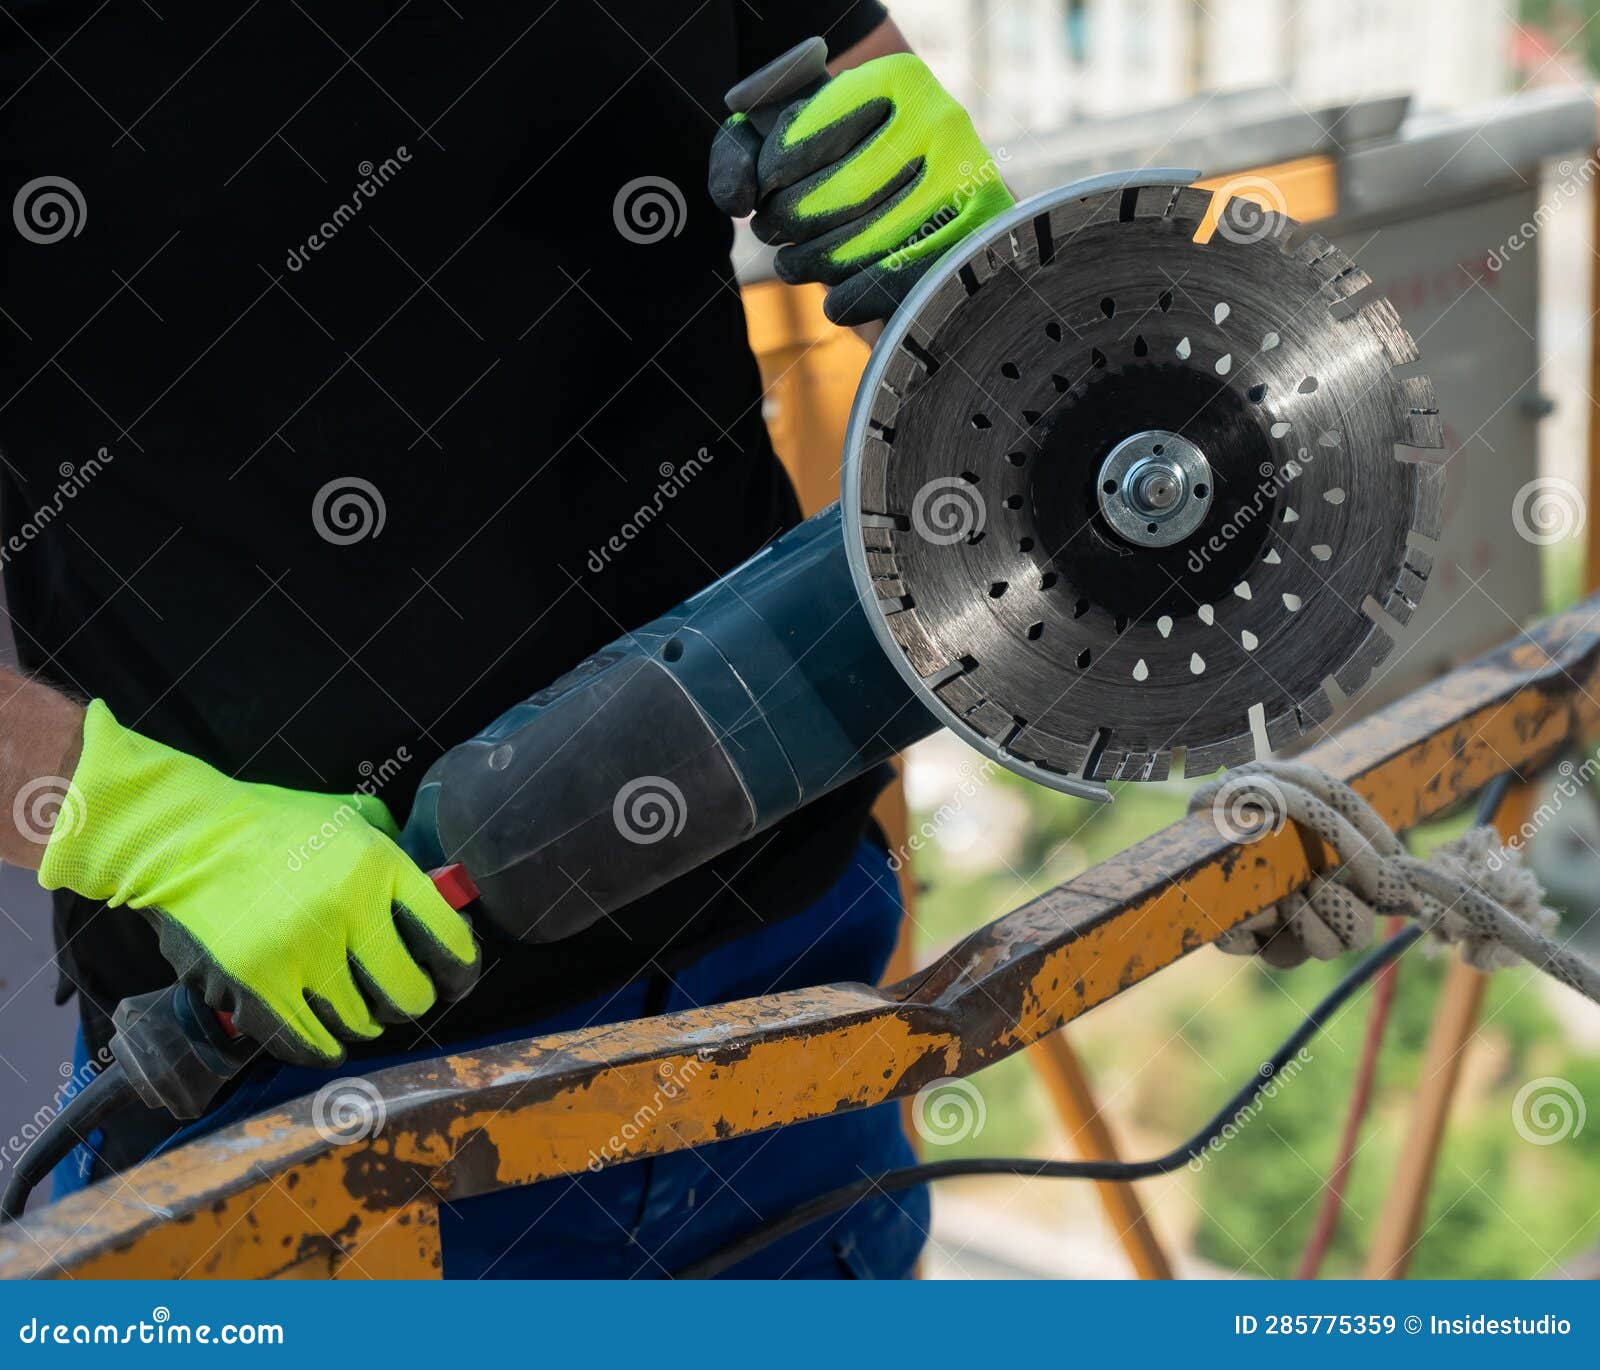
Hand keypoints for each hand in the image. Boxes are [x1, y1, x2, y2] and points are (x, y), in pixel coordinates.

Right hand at [39, 701, 478, 1065]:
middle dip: (412, 1002)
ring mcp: (299, 953)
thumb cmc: (275, 826)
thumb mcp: (350, 815)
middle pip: (408, 993)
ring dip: (362, 1024)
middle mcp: (346, 912)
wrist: (185, 836)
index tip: (456, 978)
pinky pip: (305, 1042)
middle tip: (403, 999)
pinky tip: (327, 1041)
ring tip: (359, 1014)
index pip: (446, 937)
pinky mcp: (254, 986)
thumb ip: (395, 846)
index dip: (461, 968)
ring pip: (358, 1023)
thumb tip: (436, 883)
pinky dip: (321, 1048)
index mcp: (378, 867)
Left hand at [709, 52, 1013, 324]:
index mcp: (898, 77)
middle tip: (774, 229)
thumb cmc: (852, 164)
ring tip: (795, 262)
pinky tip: (835, 298)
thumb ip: (739, 149)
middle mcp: (939, 121)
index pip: (798, 137)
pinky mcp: (972, 248)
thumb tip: (738, 197)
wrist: (947, 219)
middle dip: (782, 224)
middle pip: (820, 200)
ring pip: (844, 251)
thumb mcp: (794, 137)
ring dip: (804, 265)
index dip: (769, 174)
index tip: (765, 188)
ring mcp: (963, 187)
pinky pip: (883, 289)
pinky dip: (845, 301)